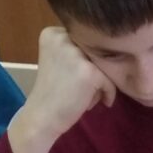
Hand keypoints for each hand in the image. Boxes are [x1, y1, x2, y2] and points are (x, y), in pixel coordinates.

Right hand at [8, 27, 116, 152]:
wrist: (42, 118)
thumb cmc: (52, 93)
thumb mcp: (58, 61)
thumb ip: (76, 50)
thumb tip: (111, 47)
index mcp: (52, 33)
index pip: (84, 40)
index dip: (86, 60)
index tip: (77, 78)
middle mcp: (63, 38)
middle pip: (96, 51)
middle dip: (94, 71)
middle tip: (83, 89)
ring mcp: (76, 54)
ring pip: (104, 65)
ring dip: (101, 82)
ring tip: (86, 96)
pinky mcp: (89, 71)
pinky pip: (110, 81)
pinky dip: (107, 93)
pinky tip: (93, 103)